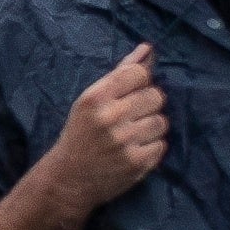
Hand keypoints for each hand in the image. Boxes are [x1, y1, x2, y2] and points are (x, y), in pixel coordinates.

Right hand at [49, 44, 169, 204]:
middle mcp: (110, 117)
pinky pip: (162, 145)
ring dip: (151, 128)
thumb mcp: (90, 100)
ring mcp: (125, 141)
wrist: (67, 180)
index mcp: (95, 98)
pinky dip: (151, 148)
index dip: (140, 83)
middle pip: (156, 96)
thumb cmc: (80, 134)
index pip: (139, 74)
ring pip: (162, 121)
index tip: (129, 95)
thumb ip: (120, 73)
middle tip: (130, 118)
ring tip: (132, 136)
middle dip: (147, 106)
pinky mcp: (137, 163)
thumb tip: (147, 49)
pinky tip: (133, 151)